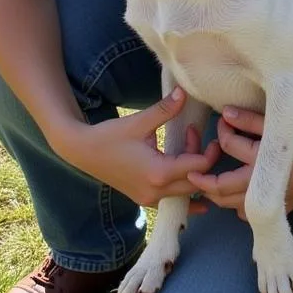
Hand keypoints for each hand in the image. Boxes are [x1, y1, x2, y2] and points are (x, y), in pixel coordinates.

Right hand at [54, 87, 220, 208]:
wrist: (83, 152)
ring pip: (186, 192)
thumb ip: (165, 110)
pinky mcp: (144, 199)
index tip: (203, 131)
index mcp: (159, 173)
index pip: (199, 167)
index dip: (209, 150)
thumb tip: (183, 92)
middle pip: (197, 182)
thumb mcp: (139, 121)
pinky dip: (184, 190)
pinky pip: (173, 200)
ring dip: (192, 171)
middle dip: (201, 159)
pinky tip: (192, 180)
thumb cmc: (110, 135)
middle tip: (192, 134)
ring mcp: (150, 199)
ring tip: (184, 146)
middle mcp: (156, 191)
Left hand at [187, 107, 292, 218]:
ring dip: (216, 194)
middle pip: (219, 187)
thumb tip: (226, 112)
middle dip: (202, 177)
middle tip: (194, 166)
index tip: (222, 120)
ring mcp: (267, 202)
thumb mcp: (284, 130)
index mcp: (259, 162)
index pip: (228, 145)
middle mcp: (259, 186)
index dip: (221, 130)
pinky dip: (236, 206)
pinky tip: (236, 195)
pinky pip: (248, 214)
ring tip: (208, 181)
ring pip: (230, 205)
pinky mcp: (276, 210)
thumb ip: (253, 120)